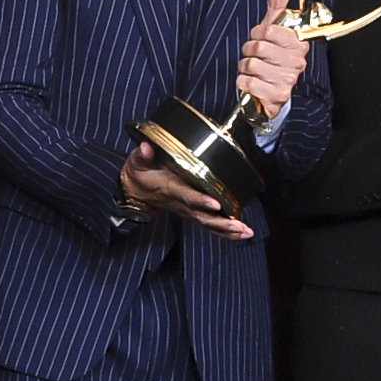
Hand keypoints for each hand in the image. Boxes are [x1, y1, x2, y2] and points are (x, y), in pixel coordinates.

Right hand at [119, 142, 251, 240]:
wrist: (134, 191)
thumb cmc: (139, 173)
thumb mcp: (136, 161)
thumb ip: (143, 155)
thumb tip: (147, 148)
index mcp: (170, 188)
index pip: (186, 196)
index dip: (200, 201)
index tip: (215, 203)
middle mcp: (181, 203)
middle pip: (202, 217)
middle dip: (222, 223)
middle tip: (240, 226)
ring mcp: (187, 210)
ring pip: (208, 224)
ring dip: (228, 230)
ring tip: (246, 232)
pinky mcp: (191, 212)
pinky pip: (209, 225)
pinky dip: (225, 232)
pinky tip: (241, 233)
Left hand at [237, 0, 309, 117]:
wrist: (271, 94)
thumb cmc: (271, 60)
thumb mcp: (272, 32)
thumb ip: (277, 7)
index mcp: (298, 43)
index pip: (269, 30)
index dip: (257, 33)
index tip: (259, 38)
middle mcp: (296, 62)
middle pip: (259, 47)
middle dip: (248, 51)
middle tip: (253, 56)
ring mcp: (288, 80)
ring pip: (252, 64)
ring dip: (245, 67)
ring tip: (252, 70)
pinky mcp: (277, 96)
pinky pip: (249, 82)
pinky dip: (243, 82)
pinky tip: (250, 82)